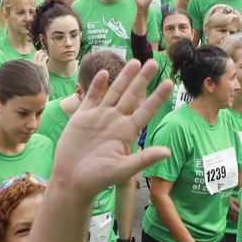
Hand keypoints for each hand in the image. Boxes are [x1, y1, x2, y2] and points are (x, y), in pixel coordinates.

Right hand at [48, 59, 171, 199]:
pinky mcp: (82, 116)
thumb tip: (168, 152)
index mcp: (127, 132)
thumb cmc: (98, 179)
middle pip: (132, 95)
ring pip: (114, 92)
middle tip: (153, 62)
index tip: (170, 83)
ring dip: (124, 77)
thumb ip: (144, 158)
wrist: (71, 180)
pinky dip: (97, 85)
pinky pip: (92, 97)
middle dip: (142, 79)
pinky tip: (104, 73)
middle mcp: (115, 121)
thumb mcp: (123, 169)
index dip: (157, 97)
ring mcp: (99, 117)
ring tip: (135, 62)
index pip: (146, 110)